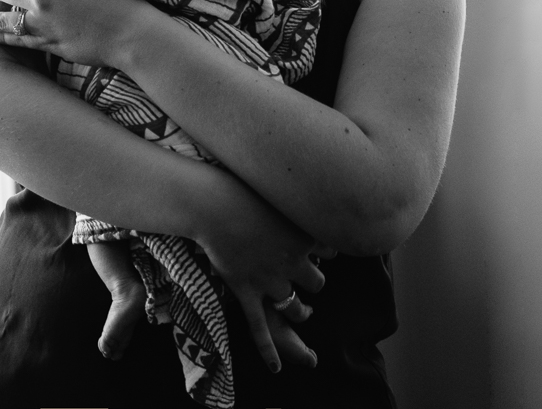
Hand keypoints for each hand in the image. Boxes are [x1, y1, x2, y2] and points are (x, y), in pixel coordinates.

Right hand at [197, 174, 333, 373]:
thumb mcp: (277, 182)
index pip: (330, 251)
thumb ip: (298, 186)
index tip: (317, 243)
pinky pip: (260, 328)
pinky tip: (275, 367)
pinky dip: (268, 351)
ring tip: (301, 311)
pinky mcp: (246, 292)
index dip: (323, 249)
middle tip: (306, 275)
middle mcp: (293, 262)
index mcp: (305, 235)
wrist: (211, 202)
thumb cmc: (240, 184)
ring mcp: (270, 280)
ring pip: (296, 306)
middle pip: (317, 282)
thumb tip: (319, 174)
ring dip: (300, 310)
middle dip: (313, 281)